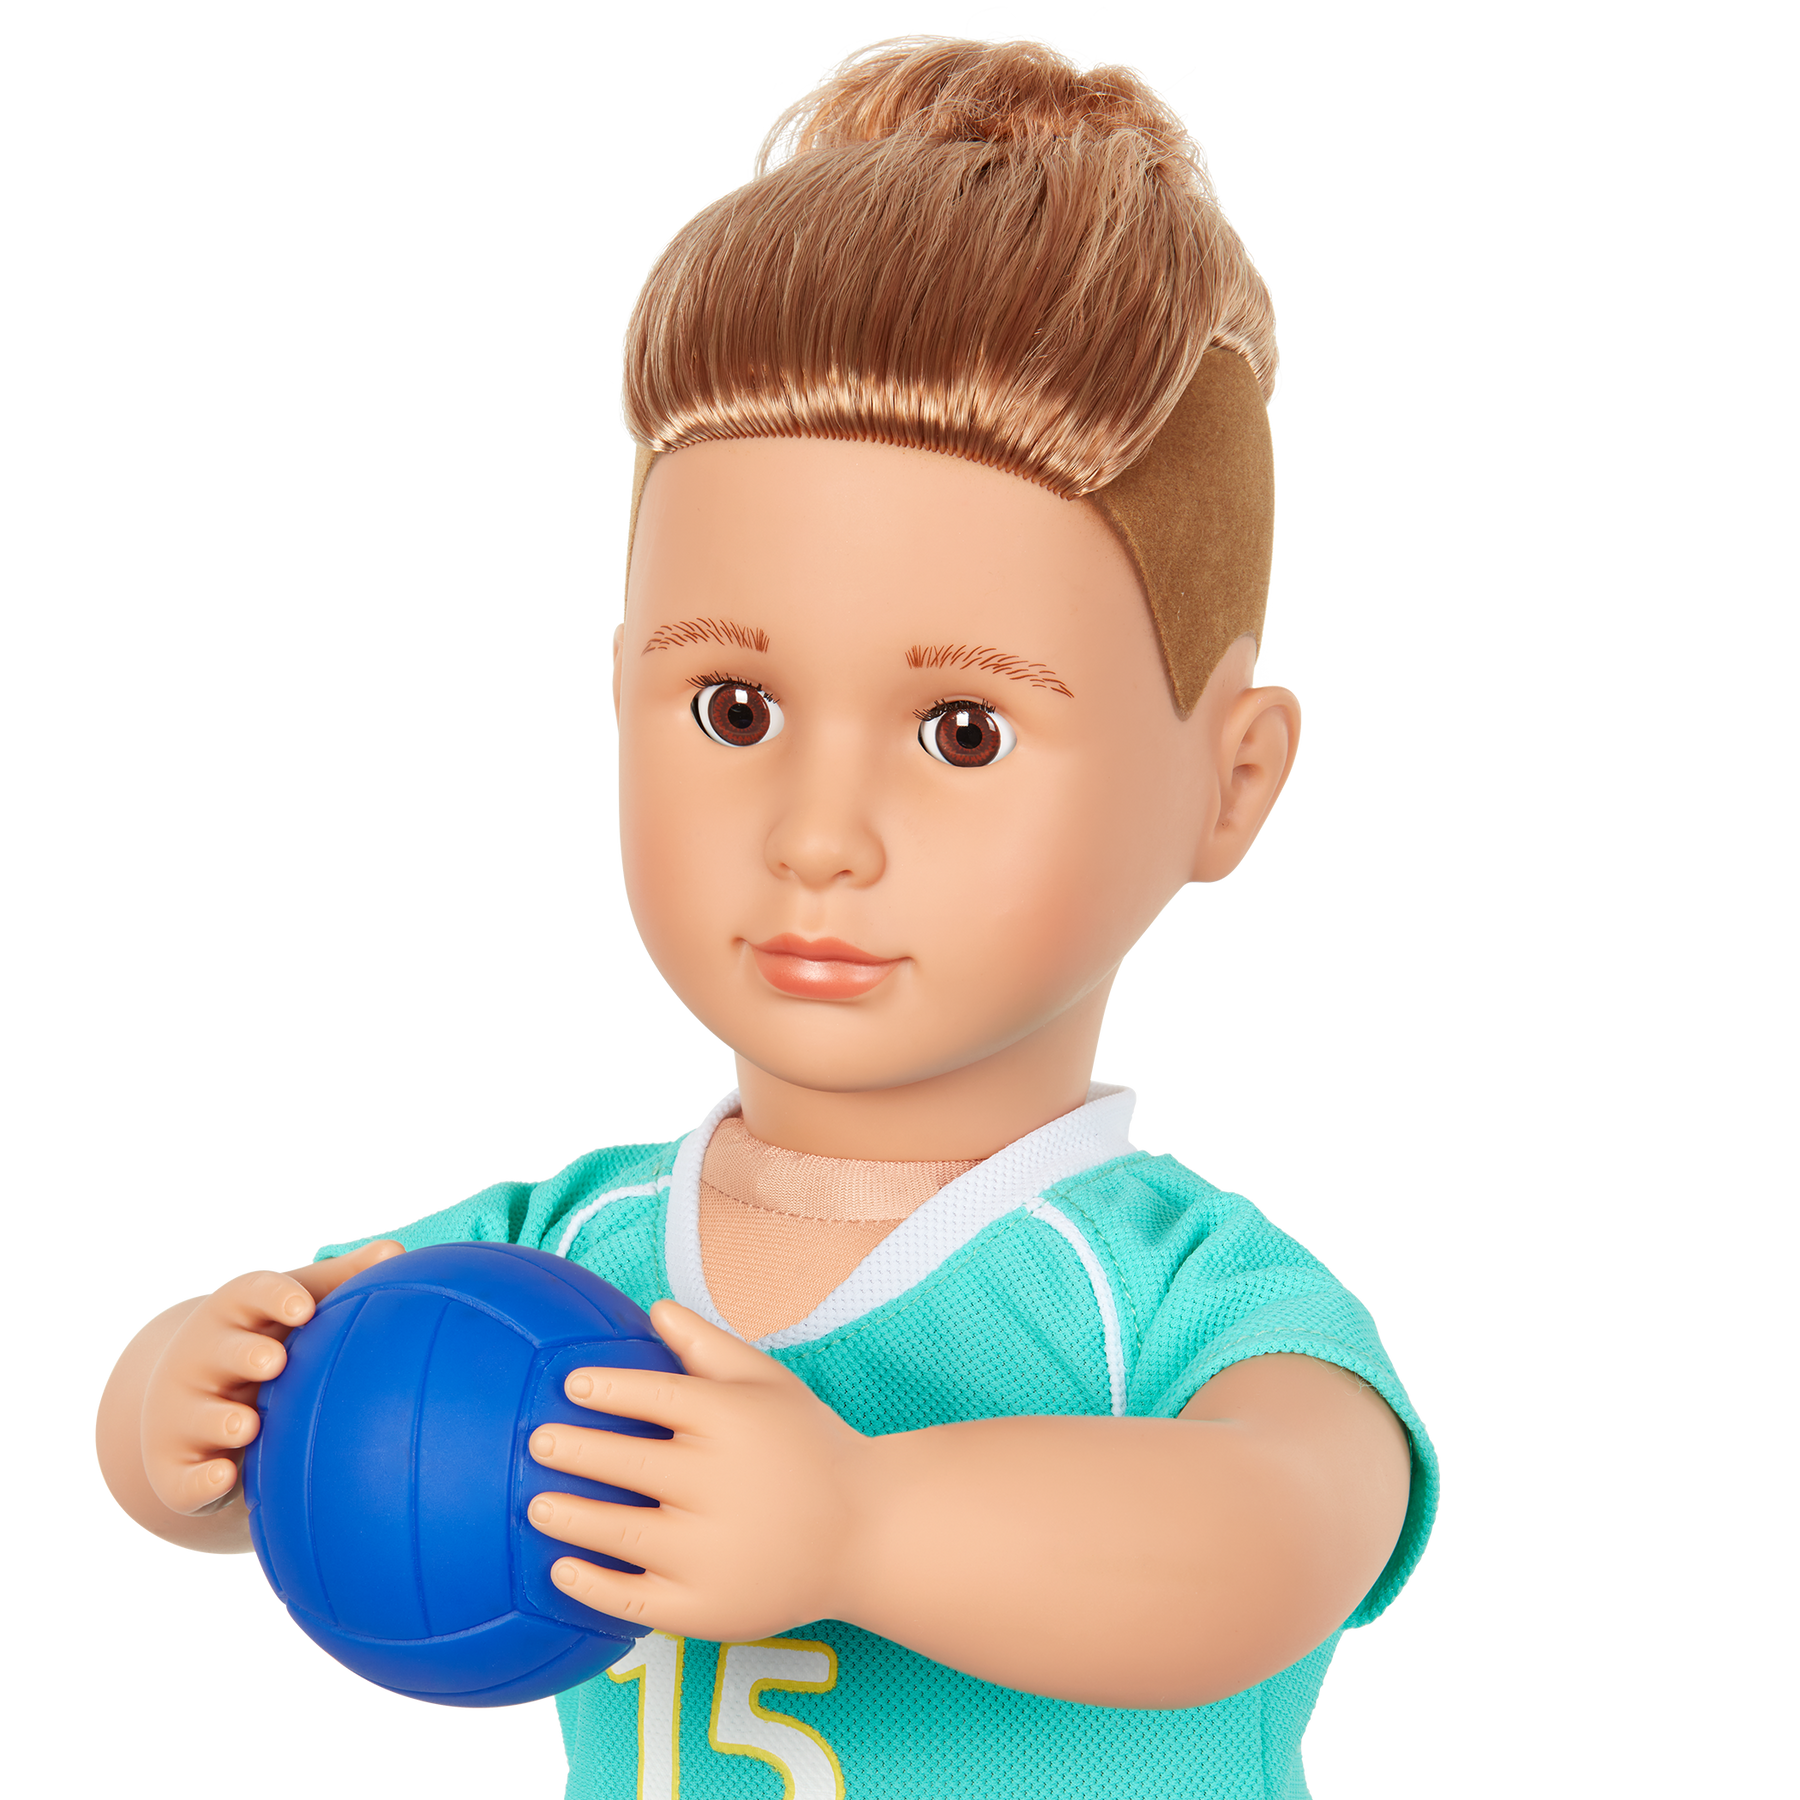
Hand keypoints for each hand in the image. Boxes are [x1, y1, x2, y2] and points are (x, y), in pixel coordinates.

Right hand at [139, 1239, 405, 1514]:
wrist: (183, 1404)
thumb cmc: (259, 1340)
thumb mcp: (292, 1305)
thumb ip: (342, 1278)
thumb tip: (397, 1252)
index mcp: (234, 1314)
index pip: (249, 1294)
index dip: (274, 1298)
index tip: (304, 1307)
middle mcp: (202, 1359)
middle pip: (220, 1351)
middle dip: (244, 1354)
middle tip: (275, 1361)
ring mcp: (184, 1413)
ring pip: (199, 1415)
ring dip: (222, 1420)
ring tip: (249, 1425)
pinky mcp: (175, 1466)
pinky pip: (183, 1476)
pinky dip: (202, 1480)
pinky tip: (225, 1478)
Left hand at [525, 1300, 870, 1642]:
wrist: (868, 1534)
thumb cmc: (809, 1446)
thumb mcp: (769, 1383)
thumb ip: (708, 1346)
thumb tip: (653, 1307)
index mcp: (735, 1423)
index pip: (657, 1398)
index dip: (609, 1389)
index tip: (572, 1385)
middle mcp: (721, 1485)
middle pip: (629, 1464)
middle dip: (576, 1450)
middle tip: (537, 1441)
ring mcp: (712, 1552)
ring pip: (621, 1532)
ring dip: (570, 1516)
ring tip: (535, 1502)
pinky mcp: (707, 1607)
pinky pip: (633, 1598)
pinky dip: (591, 1586)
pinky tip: (559, 1568)